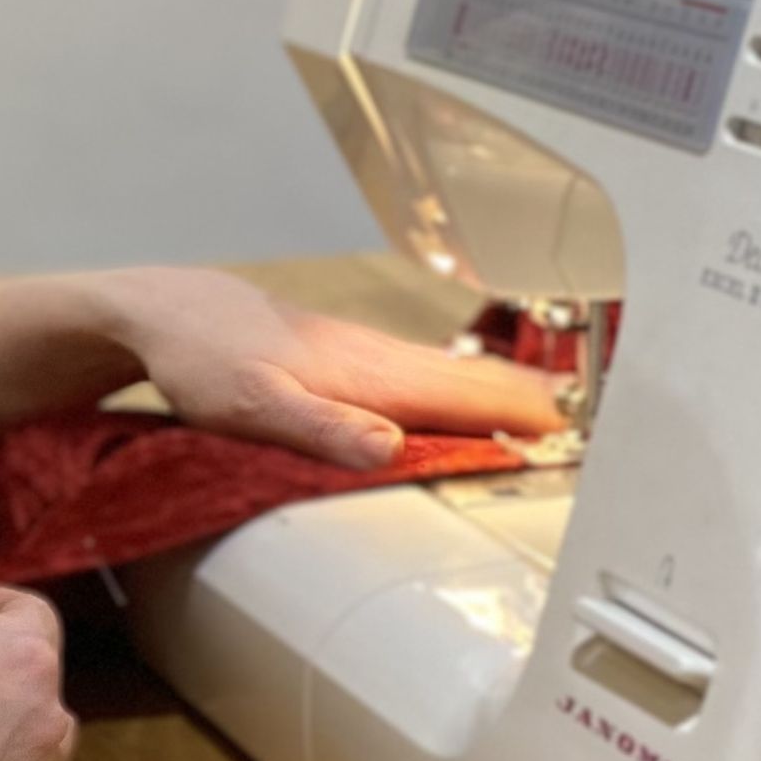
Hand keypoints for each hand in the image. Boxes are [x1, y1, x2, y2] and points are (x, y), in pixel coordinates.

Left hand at [94, 266, 563, 470]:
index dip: (522, 416)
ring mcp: (364, 356)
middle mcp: (376, 359)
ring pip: (451, 376)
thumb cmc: (201, 357)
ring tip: (552, 417)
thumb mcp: (252, 406)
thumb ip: (320, 428)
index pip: (465, 397)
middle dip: (532, 403)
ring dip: (504, 396)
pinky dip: (462, 390)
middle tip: (594, 434)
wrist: (165, 313)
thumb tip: (389, 447)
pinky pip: (423, 377)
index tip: (577, 439)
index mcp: (367, 374)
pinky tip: (465, 402)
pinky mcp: (347, 360)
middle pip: (472, 382)